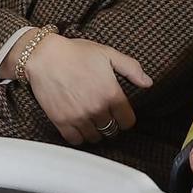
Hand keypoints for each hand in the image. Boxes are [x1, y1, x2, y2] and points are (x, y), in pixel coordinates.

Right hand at [10, 32, 151, 144]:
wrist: (44, 56)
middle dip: (110, 124)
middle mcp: (97, 109)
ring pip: (94, 138)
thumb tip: (148, 83)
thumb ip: (131, 68)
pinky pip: (75, 140)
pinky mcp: (62, 121)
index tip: (119, 113)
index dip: (125, 118)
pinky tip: (78, 126)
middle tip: (104, 116)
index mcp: (111, 94)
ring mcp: (79, 117)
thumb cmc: (76, 53)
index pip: (128, 121)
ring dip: (95, 131)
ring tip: (91, 121)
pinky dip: (78, 136)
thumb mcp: (108, 54)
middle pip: (111, 130)